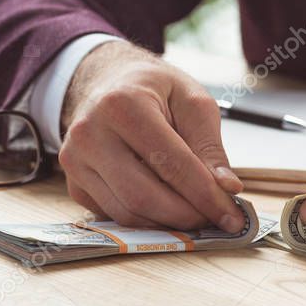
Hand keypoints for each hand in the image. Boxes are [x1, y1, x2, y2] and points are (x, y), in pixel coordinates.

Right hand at [58, 41, 244, 231]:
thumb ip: (210, 146)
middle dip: (186, 216)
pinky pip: (113, 215)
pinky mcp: (74, 184)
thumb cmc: (152, 88)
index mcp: (122, 104)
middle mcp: (90, 134)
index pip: (171, 164)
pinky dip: (146, 219)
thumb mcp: (192, 101)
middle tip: (214, 218)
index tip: (232, 216)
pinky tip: (166, 206)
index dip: (206, 196)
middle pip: (144, 197)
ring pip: (127, 213)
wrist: (107, 82)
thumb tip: (226, 188)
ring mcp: (75, 162)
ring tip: (194, 212)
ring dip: (167, 223)